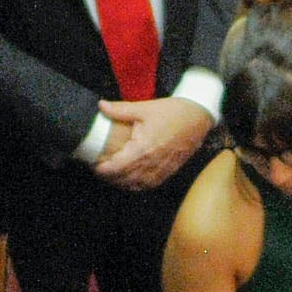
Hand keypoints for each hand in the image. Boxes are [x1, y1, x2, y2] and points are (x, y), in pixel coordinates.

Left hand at [93, 93, 215, 189]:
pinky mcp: (169, 171)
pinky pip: (149, 185)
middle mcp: (151, 163)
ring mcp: (161, 170)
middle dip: (109, 178)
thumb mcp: (144, 108)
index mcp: (142, 149)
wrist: (198, 118)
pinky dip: (137, 185)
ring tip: (112, 176)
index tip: (93, 165)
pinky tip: (131, 180)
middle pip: (124, 180)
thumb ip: (120, 109)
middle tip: (99, 171)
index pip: (116, 167)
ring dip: (122, 183)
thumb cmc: (173, 112)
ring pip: (136, 185)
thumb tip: (101, 106)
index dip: (102, 170)